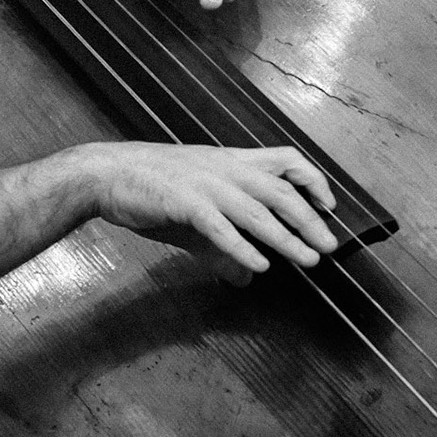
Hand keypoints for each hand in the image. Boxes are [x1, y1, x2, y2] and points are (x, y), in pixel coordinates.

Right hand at [81, 142, 337, 276]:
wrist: (106, 174)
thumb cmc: (150, 189)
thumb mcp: (194, 217)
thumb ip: (223, 247)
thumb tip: (248, 277)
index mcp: (229, 162)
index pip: (284, 159)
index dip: (313, 179)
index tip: (329, 204)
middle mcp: (223, 168)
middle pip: (280, 188)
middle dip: (309, 218)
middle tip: (328, 246)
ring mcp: (204, 183)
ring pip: (256, 209)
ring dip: (285, 236)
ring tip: (306, 258)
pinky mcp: (184, 201)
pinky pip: (220, 226)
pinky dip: (241, 246)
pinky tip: (258, 264)